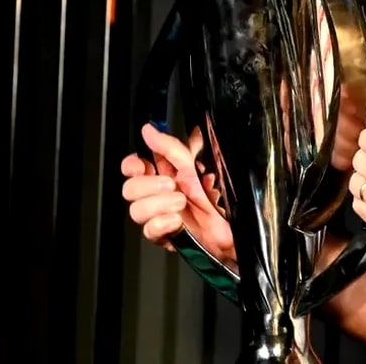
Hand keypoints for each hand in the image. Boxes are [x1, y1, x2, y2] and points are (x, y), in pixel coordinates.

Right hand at [120, 124, 235, 267]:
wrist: (235, 225)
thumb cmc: (221, 195)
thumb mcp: (196, 165)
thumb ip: (171, 148)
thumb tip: (149, 131)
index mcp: (165, 173)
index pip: (134, 167)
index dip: (131, 165)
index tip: (139, 165)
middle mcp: (159, 194)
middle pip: (130, 189)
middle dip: (148, 186)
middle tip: (171, 184)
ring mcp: (160, 215)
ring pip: (136, 210)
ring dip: (158, 205)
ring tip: (181, 203)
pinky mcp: (165, 235)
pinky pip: (149, 230)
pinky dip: (162, 224)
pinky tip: (178, 221)